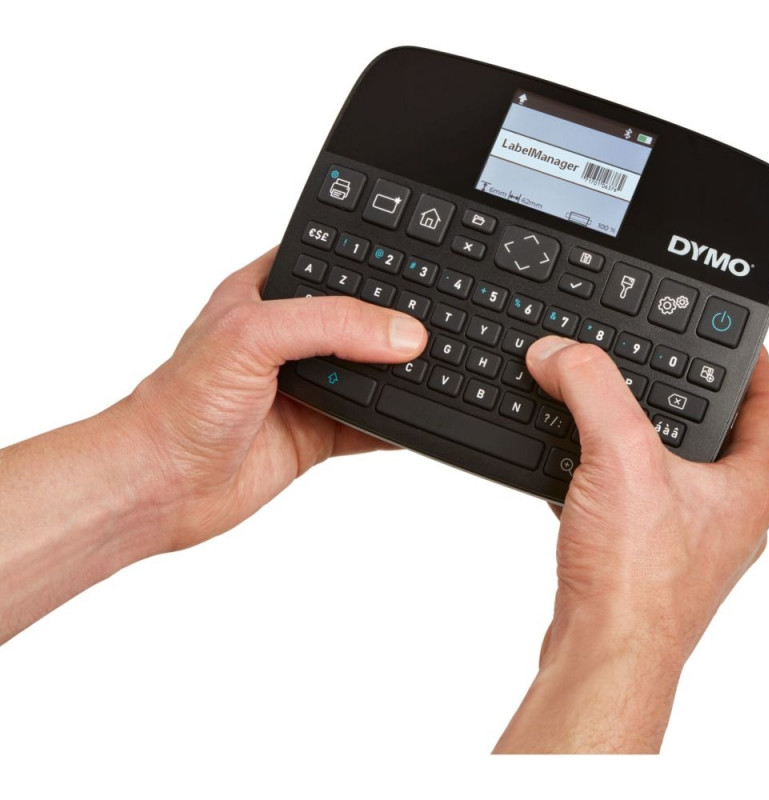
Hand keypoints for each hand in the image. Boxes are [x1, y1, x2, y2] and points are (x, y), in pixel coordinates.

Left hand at [129, 247, 426, 549]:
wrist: (164, 486)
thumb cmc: (180, 402)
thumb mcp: (251, 336)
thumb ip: (330, 325)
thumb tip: (401, 333)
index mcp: (268, 295)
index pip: (331, 263)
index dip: (371, 261)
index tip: (419, 262)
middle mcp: (292, 338)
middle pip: (361, 321)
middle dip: (397, 322)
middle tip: (440, 316)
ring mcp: (309, 386)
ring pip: (372, 373)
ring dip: (402, 373)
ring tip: (442, 362)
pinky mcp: (319, 432)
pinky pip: (373, 424)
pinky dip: (399, 423)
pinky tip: (421, 415)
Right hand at [494, 338, 768, 752]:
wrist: (601, 652)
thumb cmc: (636, 580)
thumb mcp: (620, 457)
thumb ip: (590, 388)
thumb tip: (560, 353)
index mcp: (744, 487)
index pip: (767, 404)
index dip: (751, 363)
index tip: (727, 337)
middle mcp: (722, 514)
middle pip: (712, 435)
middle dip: (680, 399)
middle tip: (655, 369)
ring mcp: (683, 540)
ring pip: (665, 470)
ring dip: (634, 439)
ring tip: (606, 411)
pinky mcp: (641, 557)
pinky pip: (627, 500)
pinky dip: (602, 477)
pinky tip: (572, 469)